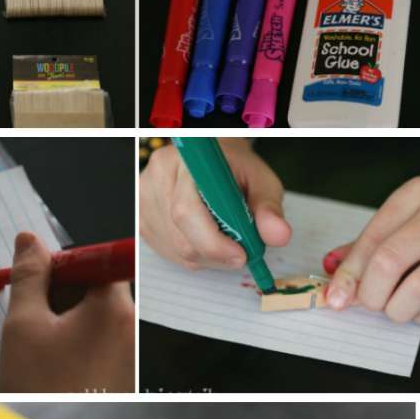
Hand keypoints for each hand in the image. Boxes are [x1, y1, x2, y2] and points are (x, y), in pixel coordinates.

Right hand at [0, 234, 134, 392]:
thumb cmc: (39, 391)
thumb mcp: (23, 325)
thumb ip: (30, 276)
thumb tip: (31, 243)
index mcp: (115, 311)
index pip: (102, 259)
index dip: (68, 262)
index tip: (43, 273)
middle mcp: (132, 332)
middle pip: (102, 288)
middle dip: (66, 293)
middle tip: (34, 314)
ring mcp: (132, 357)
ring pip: (99, 317)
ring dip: (69, 319)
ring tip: (42, 346)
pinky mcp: (125, 377)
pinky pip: (103, 343)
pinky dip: (78, 343)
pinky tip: (54, 362)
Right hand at [140, 138, 289, 269]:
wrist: (210, 162)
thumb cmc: (234, 169)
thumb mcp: (260, 181)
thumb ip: (269, 208)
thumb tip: (278, 235)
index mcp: (184, 162)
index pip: (187, 212)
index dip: (213, 242)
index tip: (241, 255)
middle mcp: (157, 178)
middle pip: (181, 238)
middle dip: (216, 254)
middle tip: (240, 251)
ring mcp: (145, 201)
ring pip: (177, 250)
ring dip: (208, 256)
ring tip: (224, 238)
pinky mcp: (142, 219)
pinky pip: (169, 252)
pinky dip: (194, 255)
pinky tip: (205, 238)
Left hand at [324, 177, 419, 322]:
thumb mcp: (411, 218)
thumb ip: (375, 241)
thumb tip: (334, 268)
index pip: (375, 237)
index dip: (350, 272)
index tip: (336, 296)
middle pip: (388, 262)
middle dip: (371, 293)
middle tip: (372, 301)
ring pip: (414, 292)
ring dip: (399, 309)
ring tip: (406, 300)